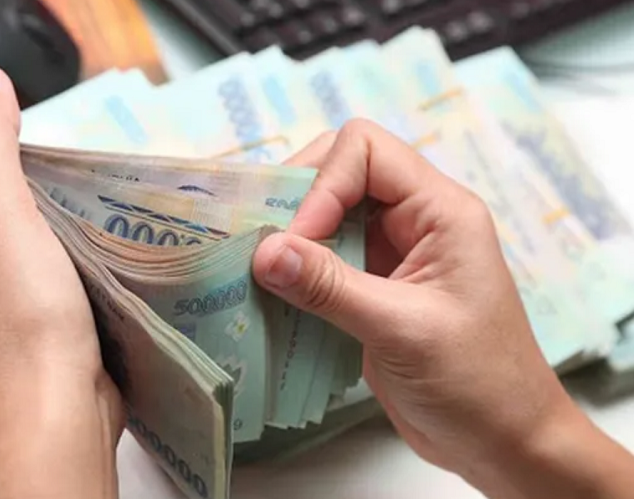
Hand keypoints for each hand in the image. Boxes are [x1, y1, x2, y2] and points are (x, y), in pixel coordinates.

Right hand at [252, 120, 633, 497]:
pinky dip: (297, 272)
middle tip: (265, 244)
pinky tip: (274, 295)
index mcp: (440, 211)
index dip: (323, 184)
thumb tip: (263, 250)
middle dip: (298, 201)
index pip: (366, 150)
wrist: (502, 441)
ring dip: (291, 238)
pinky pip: (326, 260)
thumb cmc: (477, 383)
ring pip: (329, 216)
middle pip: (342, 172)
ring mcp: (393, 255)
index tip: (297, 240)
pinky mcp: (373, 287)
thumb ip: (331, 287)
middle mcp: (415, 221)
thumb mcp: (402, 329)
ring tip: (256, 268)